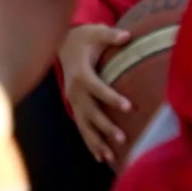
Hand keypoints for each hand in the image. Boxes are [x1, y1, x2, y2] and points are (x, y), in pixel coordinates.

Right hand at [58, 22, 132, 164]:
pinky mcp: (75, 107)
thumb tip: (128, 36)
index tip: (129, 107)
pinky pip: (82, 128)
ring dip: (97, 142)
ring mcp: (73, 101)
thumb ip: (111, 35)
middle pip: (90, 112)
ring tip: (111, 156)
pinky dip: (90, 143)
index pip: (97, 87)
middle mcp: (74, 91)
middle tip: (122, 138)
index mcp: (81, 73)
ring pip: (84, 125)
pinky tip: (101, 158)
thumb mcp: (95, 32)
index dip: (112, 97)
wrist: (62, 44)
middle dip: (105, 126)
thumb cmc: (83, 38)